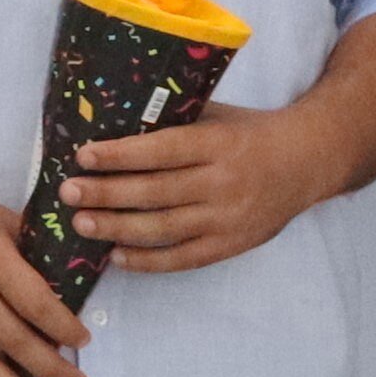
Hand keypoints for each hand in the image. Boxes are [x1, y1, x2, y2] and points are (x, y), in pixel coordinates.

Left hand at [57, 98, 336, 274]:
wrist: (307, 162)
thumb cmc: (250, 133)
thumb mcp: (218, 116)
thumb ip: (175, 122)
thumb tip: (113, 123)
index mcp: (219, 143)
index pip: (162, 151)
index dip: (121, 155)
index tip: (83, 156)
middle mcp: (223, 182)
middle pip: (156, 193)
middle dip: (107, 193)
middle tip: (68, 192)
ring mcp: (228, 218)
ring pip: (164, 228)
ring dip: (117, 228)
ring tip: (82, 223)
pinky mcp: (231, 245)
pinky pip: (183, 259)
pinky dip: (147, 260)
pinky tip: (116, 255)